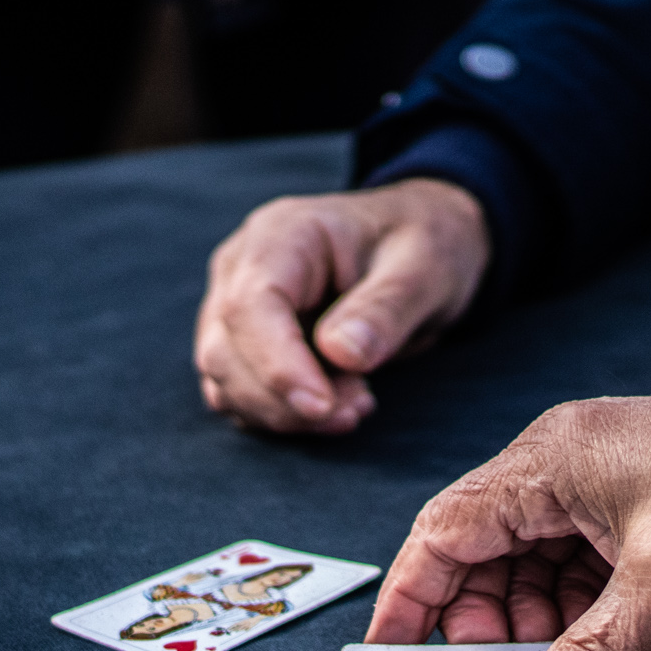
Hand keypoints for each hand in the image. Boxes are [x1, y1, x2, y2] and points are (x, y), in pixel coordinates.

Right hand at [195, 178, 488, 433]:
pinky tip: (339, 406)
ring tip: (358, 405)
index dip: (278, 366)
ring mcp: (235, 307)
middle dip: (286, 401)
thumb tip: (341, 354)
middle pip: (226, 351)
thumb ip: (385, 309)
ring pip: (227, 381)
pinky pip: (241, 394)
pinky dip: (283, 415)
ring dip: (286, 414)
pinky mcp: (244, 344)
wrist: (417, 248)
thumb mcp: (424, 269)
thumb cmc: (420, 246)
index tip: (323, 407)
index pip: (250, 305)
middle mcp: (243, 267)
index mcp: (283, 234)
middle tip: (359, 408)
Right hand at [366, 362, 650, 650]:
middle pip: (484, 556)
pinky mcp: (649, 520)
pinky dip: (582, 623)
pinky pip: (586, 578)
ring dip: (537, 632)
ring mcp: (611, 493)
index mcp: (551, 460)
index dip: (411, 601)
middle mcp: (568, 468)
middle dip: (482, 628)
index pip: (444, 532)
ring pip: (537, 572)